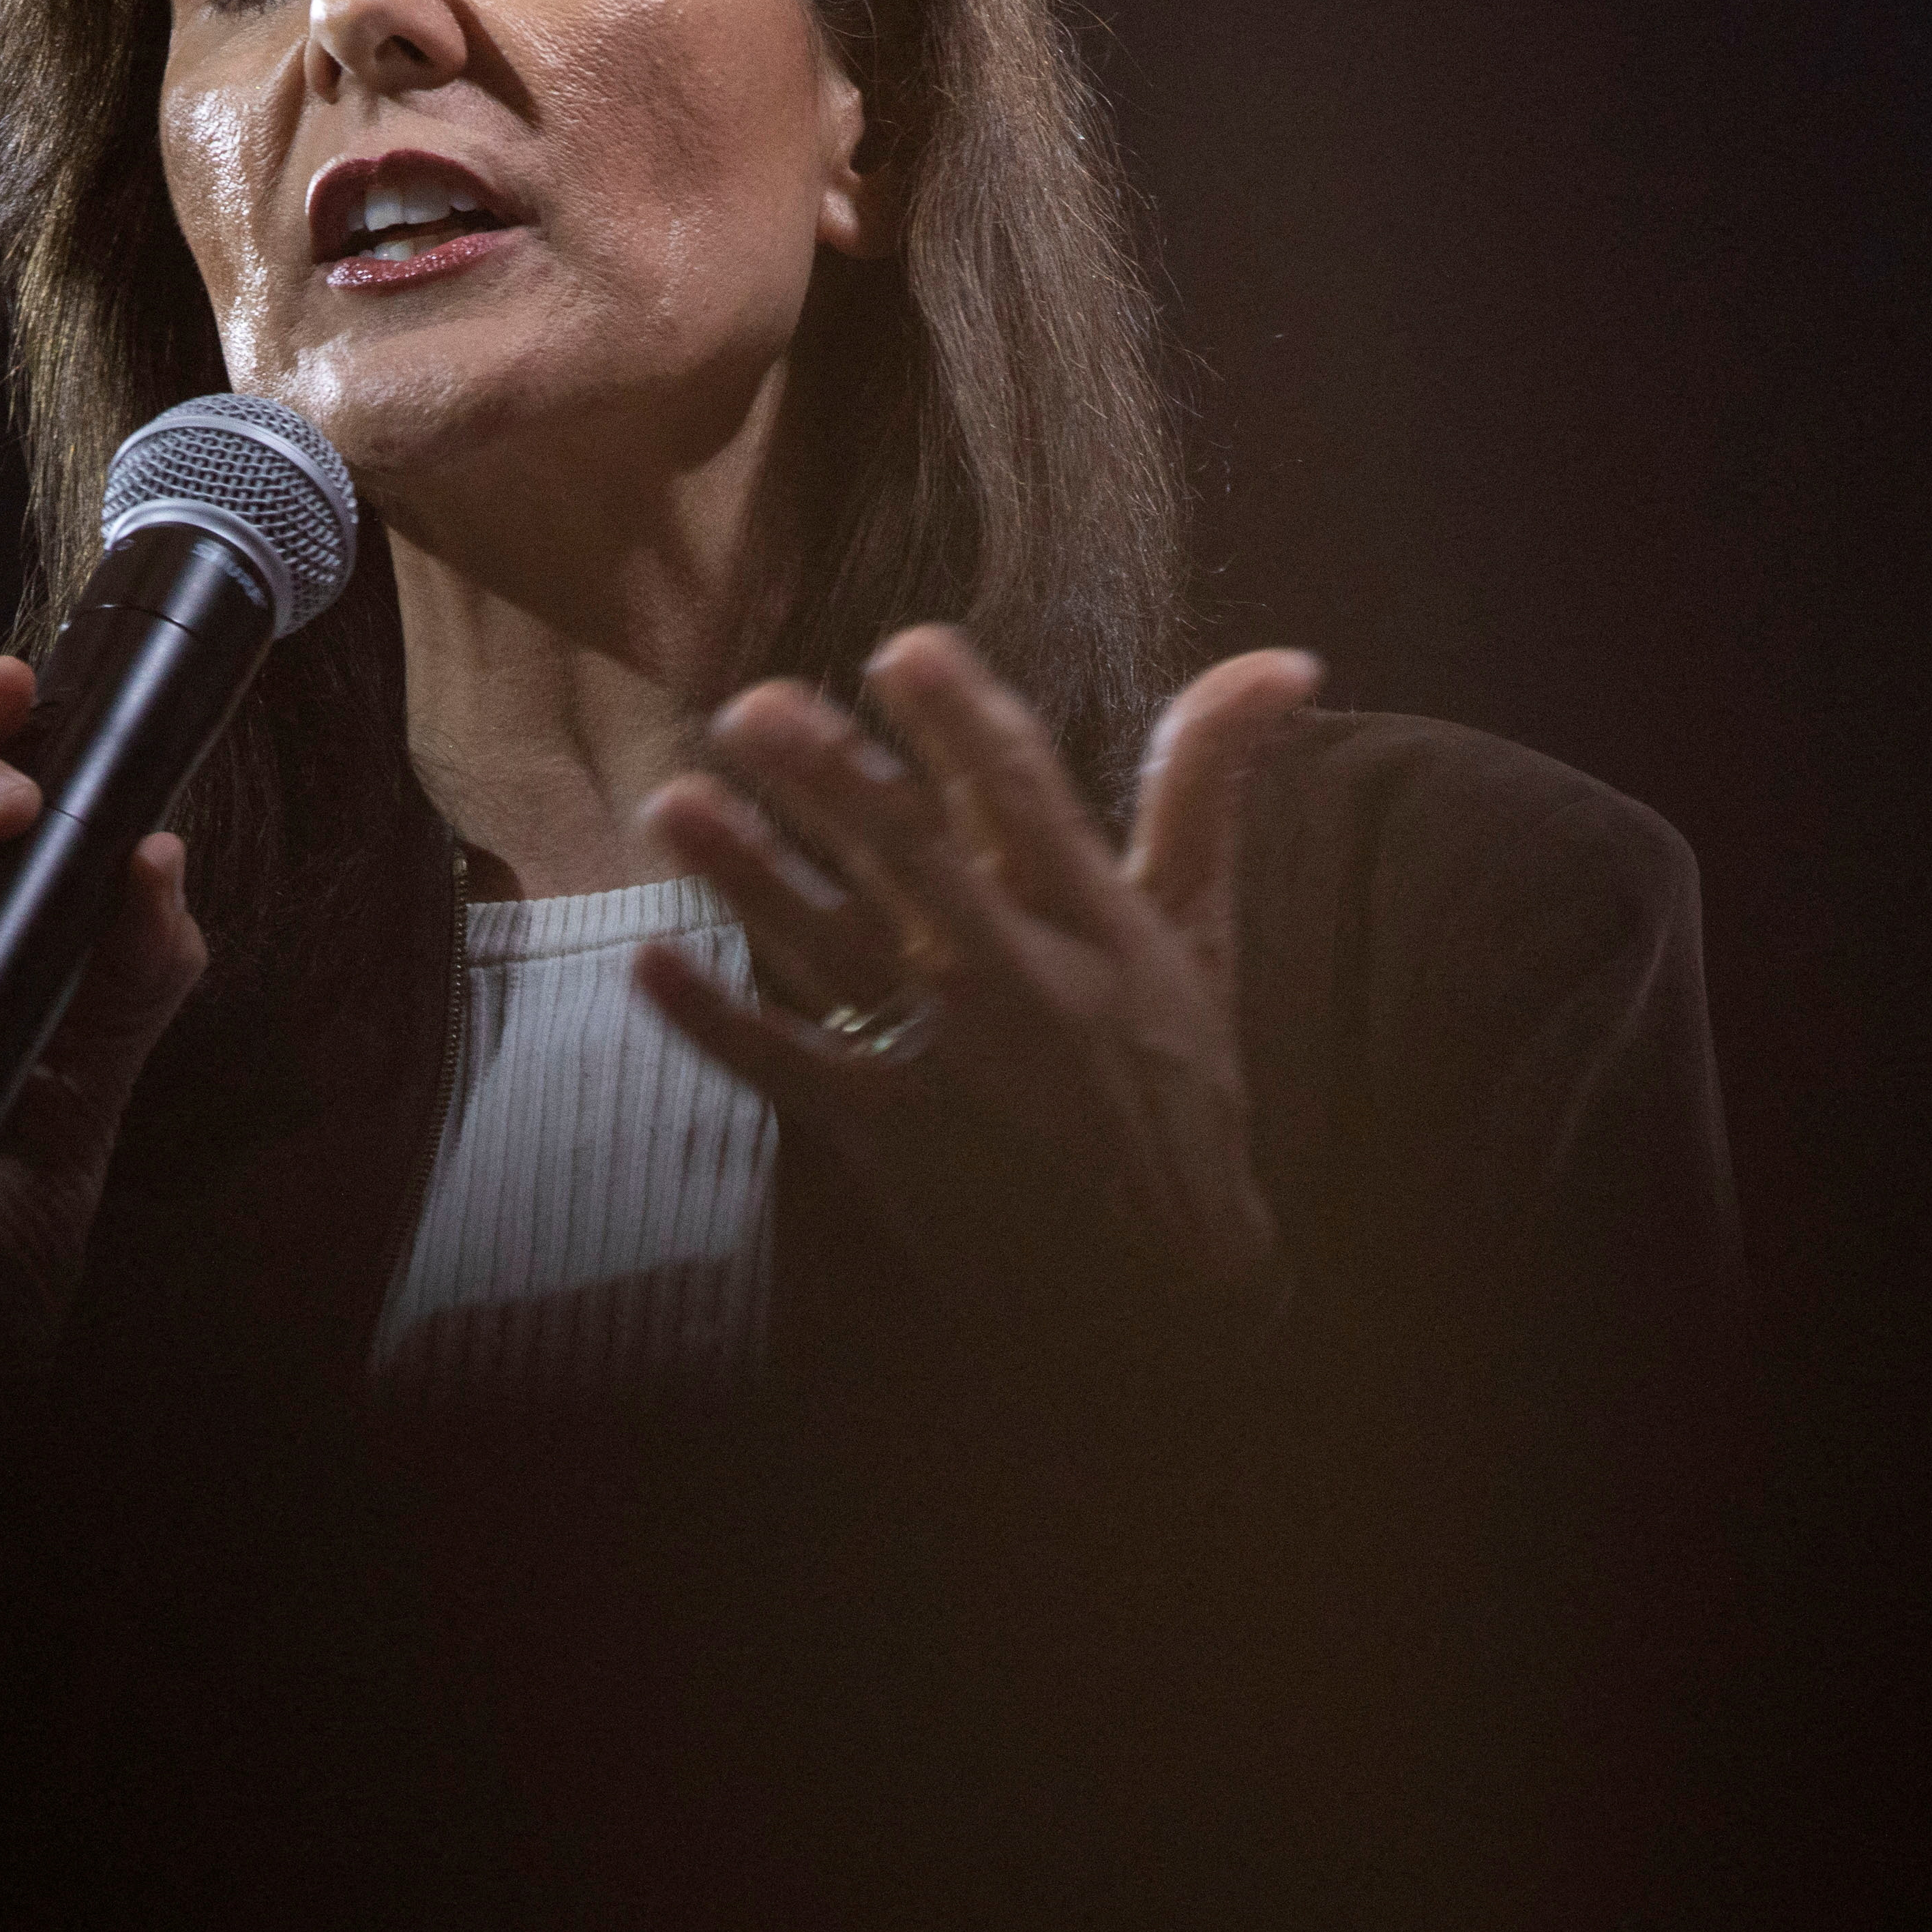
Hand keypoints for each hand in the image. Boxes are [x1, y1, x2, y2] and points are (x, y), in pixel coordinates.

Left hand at [633, 625, 1320, 1326]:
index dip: (963, 718)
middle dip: (830, 778)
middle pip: (911, 856)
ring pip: (828, 944)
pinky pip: (781, 1062)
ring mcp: (944, 1060)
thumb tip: (1283, 660)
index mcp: (1095, 924)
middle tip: (751, 708)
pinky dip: (711, 1017)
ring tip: (674, 804)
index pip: (1026, 794)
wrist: (1164, 1282)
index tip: (905, 649)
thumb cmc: (1177, 1085)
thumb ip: (1207, 788)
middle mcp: (1017, 979)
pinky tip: (648, 958)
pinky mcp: (885, 1132)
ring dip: (745, 873)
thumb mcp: (1202, 932)